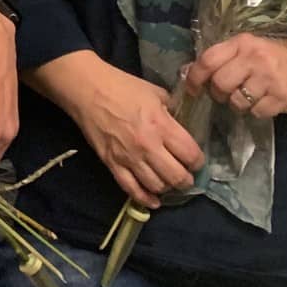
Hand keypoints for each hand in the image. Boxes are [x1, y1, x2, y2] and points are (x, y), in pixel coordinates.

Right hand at [68, 60, 203, 209]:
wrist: (88, 90)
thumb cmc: (122, 87)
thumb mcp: (155, 93)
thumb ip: (171, 111)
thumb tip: (182, 125)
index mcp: (161, 125)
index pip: (191, 155)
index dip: (198, 161)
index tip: (196, 160)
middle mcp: (148, 146)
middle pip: (177, 177)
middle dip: (186, 180)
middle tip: (186, 176)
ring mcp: (129, 158)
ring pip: (157, 186)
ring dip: (167, 188)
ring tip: (168, 182)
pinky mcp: (113, 164)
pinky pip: (132, 190)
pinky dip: (146, 199)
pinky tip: (154, 200)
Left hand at [184, 28, 286, 118]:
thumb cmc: (279, 56)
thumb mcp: (251, 48)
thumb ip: (226, 58)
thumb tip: (193, 72)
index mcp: (242, 43)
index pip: (208, 60)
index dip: (195, 77)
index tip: (192, 89)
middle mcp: (253, 58)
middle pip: (219, 84)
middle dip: (218, 94)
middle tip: (226, 95)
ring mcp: (268, 78)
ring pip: (237, 102)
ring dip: (239, 105)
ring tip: (249, 98)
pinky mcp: (281, 97)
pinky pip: (257, 112)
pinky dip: (257, 112)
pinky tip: (265, 102)